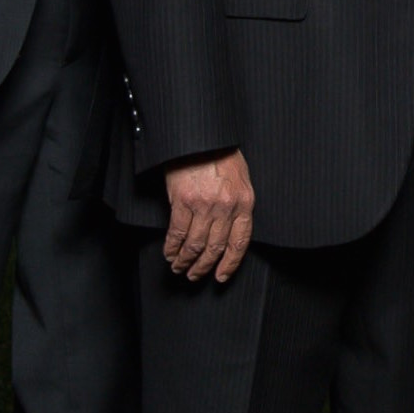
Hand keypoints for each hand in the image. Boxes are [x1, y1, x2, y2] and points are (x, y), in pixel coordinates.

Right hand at [164, 150, 255, 282]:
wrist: (202, 136)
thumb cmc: (222, 154)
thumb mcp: (241, 179)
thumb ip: (237, 205)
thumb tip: (228, 232)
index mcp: (244, 202)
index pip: (240, 242)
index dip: (230, 263)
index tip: (221, 276)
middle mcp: (226, 207)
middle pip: (215, 248)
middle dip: (204, 267)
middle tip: (194, 275)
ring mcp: (204, 205)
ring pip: (195, 244)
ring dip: (185, 260)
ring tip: (179, 267)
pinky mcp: (183, 201)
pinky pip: (177, 232)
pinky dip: (172, 247)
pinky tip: (169, 253)